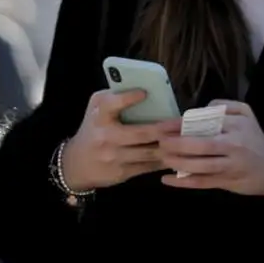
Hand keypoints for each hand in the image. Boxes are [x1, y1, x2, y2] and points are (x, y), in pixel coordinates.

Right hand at [60, 89, 181, 190]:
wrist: (76, 164)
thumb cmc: (92, 129)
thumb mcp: (95, 110)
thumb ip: (113, 97)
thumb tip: (144, 89)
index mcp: (99, 116)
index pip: (111, 105)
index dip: (128, 98)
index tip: (145, 93)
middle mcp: (106, 137)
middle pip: (141, 133)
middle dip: (165, 128)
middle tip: (182, 122)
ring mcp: (115, 157)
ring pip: (150, 152)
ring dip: (171, 146)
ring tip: (187, 138)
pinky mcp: (123, 172)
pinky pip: (149, 166)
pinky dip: (165, 159)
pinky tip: (177, 153)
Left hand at [158, 100, 263, 198]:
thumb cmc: (253, 138)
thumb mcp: (245, 114)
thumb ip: (224, 106)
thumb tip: (200, 109)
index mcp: (236, 126)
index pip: (205, 124)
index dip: (180, 125)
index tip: (162, 126)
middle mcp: (234, 146)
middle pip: (202, 146)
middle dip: (177, 144)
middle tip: (160, 143)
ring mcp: (231, 166)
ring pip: (201, 166)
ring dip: (178, 163)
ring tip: (162, 158)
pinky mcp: (227, 182)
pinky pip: (203, 183)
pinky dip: (183, 182)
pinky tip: (166, 179)